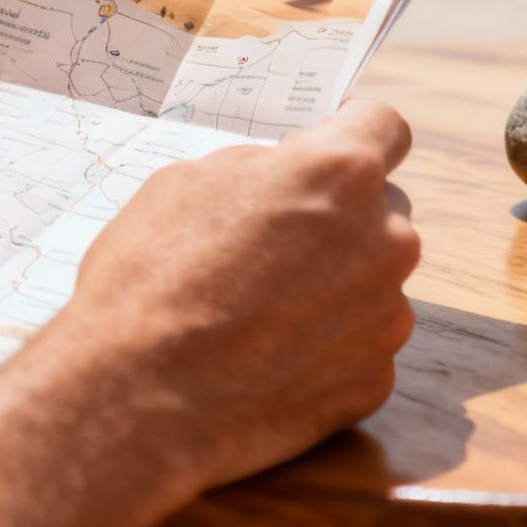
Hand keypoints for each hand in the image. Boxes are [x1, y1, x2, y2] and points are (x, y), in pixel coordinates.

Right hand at [40, 97, 420, 488]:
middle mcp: (384, 239)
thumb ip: (258, 170)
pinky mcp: (376, 380)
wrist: (139, 399)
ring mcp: (387, 315)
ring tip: (263, 312)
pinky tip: (269, 359)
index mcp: (338, 173)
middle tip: (278, 241)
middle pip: (381, 210)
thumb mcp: (188, 184)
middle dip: (340, 217)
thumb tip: (281, 178)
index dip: (355, 130)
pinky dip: (327, 348)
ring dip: (336, 285)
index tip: (335, 140)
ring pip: (374, 281)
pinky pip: (361, 346)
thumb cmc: (150, 280)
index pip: (383, 127)